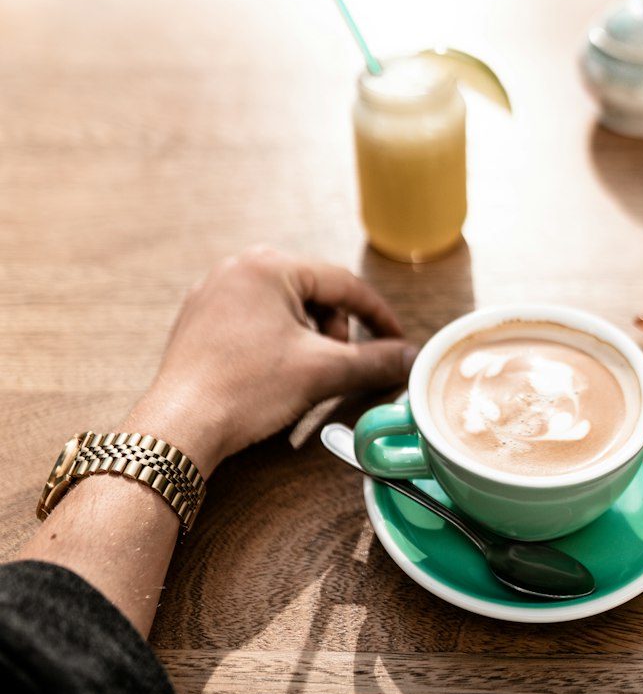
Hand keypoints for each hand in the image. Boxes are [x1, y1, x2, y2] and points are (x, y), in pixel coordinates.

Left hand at [124, 247, 416, 475]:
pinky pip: (255, 319)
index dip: (377, 316)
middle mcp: (238, 268)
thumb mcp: (321, 372)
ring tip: (298, 374)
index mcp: (268, 265)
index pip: (343, 283)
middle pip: (314, 293)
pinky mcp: (200, 318)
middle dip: (332, 331)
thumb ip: (375, 360)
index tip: (395, 339)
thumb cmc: (242, 391)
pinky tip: (271, 374)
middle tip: (332, 366)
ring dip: (305, 338)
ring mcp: (214, 291)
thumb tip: (411, 357)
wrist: (179, 428)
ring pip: (285, 307)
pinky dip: (276, 342)